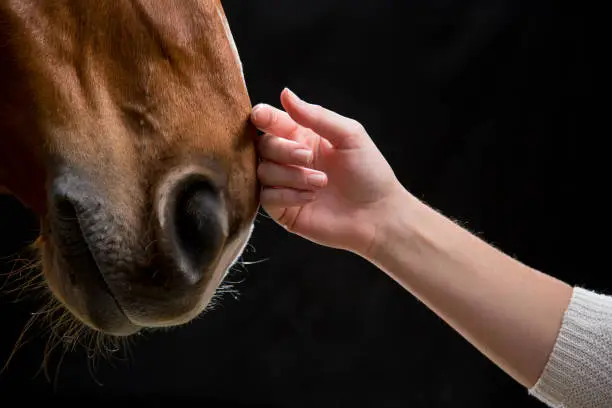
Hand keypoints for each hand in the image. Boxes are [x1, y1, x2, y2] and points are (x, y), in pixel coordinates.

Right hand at [251, 88, 406, 255]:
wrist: (378, 214)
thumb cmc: (369, 173)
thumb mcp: (349, 135)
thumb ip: (316, 116)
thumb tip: (285, 93)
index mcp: (304, 137)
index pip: (272, 122)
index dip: (263, 117)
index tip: (261, 117)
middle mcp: (291, 159)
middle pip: (263, 145)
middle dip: (283, 149)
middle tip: (308, 157)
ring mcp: (286, 185)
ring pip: (264, 171)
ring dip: (291, 175)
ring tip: (321, 182)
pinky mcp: (284, 210)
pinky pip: (267, 197)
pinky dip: (287, 195)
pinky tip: (311, 197)